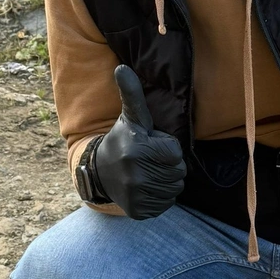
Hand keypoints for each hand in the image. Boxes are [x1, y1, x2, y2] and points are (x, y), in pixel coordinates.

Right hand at [91, 66, 185, 219]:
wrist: (100, 172)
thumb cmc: (123, 140)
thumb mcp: (130, 117)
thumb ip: (132, 93)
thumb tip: (122, 67)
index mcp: (136, 149)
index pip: (175, 152)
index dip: (166, 147)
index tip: (150, 145)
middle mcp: (135, 173)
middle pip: (178, 172)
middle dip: (168, 165)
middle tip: (150, 160)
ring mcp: (136, 194)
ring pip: (175, 189)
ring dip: (166, 181)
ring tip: (148, 173)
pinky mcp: (139, 210)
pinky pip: (166, 204)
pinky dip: (160, 197)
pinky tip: (146, 188)